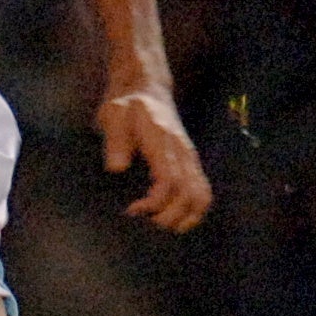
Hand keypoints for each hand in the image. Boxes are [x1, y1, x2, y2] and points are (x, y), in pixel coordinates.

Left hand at [99, 84, 211, 232]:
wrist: (146, 88)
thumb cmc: (126, 105)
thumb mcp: (113, 116)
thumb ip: (115, 141)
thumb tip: (116, 168)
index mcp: (163, 142)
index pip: (169, 181)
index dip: (155, 203)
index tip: (133, 211)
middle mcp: (182, 152)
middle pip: (190, 194)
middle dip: (170, 216)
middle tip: (144, 225)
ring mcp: (189, 157)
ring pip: (202, 195)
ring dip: (186, 217)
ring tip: (161, 227)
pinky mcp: (190, 161)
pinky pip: (202, 190)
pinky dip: (195, 209)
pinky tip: (176, 219)